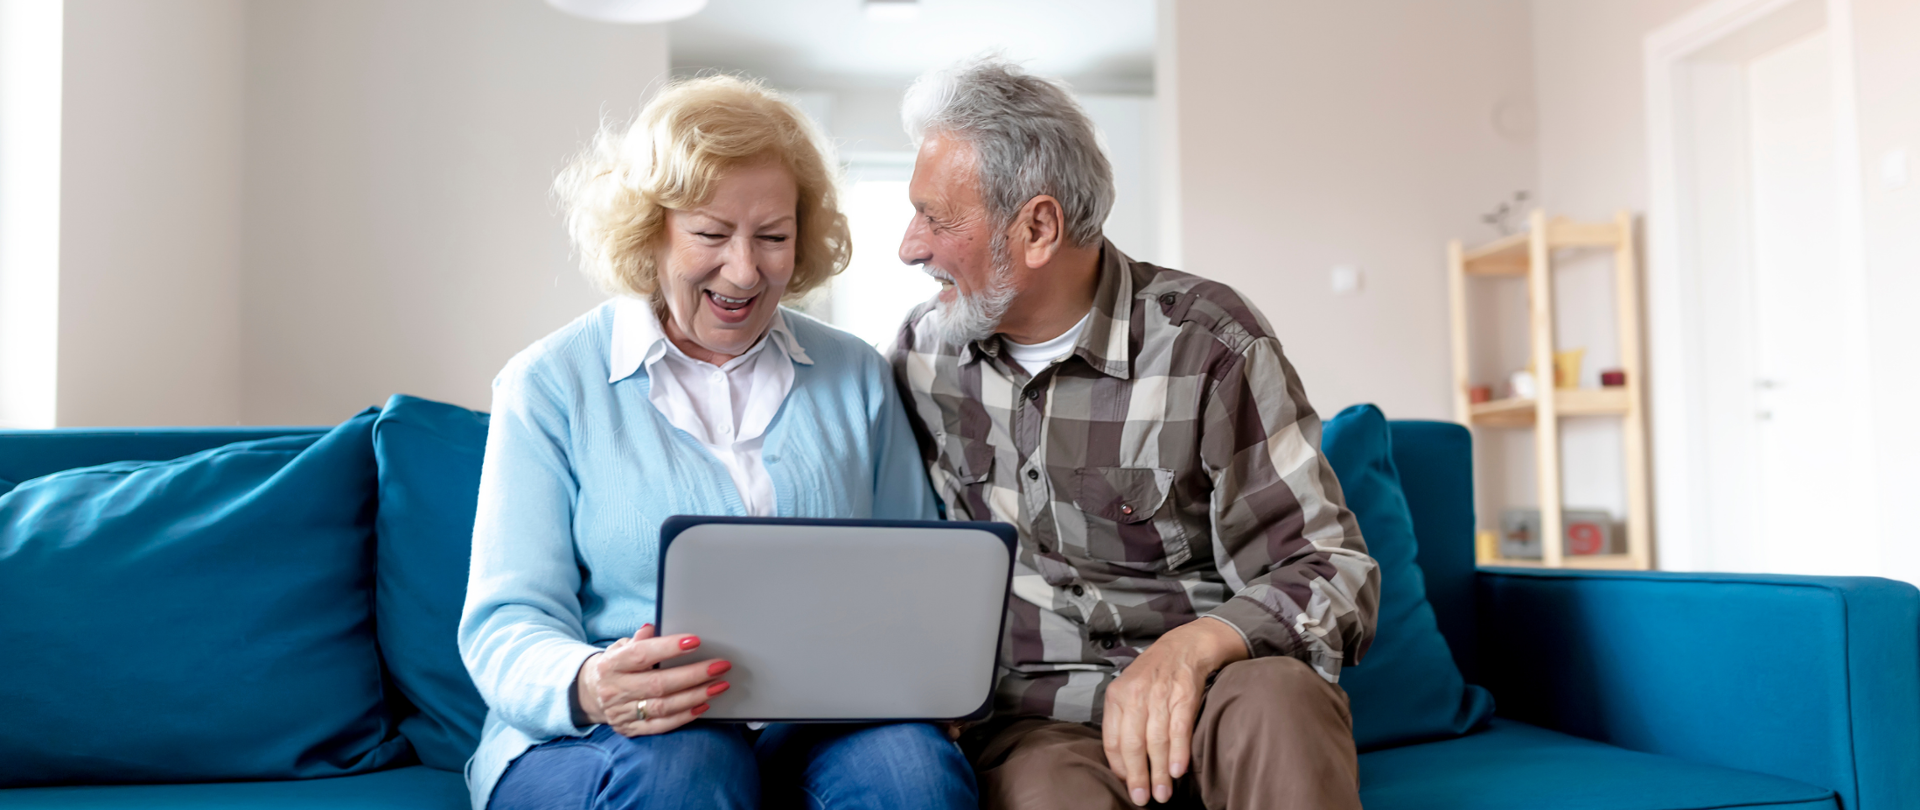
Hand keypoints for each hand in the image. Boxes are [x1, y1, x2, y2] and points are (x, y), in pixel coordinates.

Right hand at [575, 624, 731, 736]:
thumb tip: (653, 628)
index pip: (641, 655)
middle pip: (658, 684)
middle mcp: (615, 689)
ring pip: (663, 707)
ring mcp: (622, 712)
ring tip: (719, 686)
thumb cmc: (616, 665)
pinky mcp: (630, 729)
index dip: (668, 648)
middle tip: (719, 666)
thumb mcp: (620, 647)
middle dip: (693, 675)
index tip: (694, 641)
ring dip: (695, 696)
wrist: (590, 693)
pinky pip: (661, 725)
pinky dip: (684, 716)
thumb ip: (638, 639)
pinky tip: (703, 705)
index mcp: (611, 664)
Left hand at [1101, 618, 1248, 805]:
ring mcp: (1160, 695)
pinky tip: (1176, 771)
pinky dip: (1178, 752)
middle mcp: (1136, 695)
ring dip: (1159, 771)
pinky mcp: (1184, 695)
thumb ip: (1124, 721)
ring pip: (1156, 741)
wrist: (1186, 644)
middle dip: (1137, 776)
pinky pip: (1179, 729)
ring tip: (1162, 794)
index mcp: (1117, 696)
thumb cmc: (1155, 674)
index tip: (1127, 785)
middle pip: (1132, 743)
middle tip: (1142, 799)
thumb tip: (1123, 763)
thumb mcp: (1129, 690)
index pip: (1112, 739)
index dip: (1119, 767)